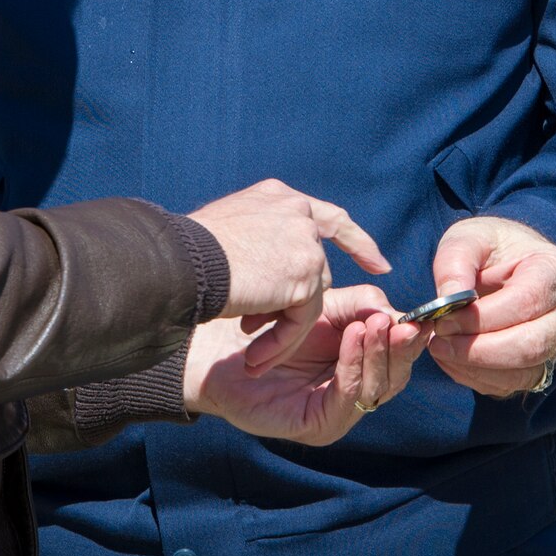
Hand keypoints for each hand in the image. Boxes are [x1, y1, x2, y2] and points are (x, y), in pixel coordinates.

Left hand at [184, 285, 428, 445]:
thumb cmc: (274, 327)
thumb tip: (398, 313)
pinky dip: (353, 364)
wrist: (223, 350)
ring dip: (379, 353)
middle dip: (401, 349)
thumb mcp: (328, 309)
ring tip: (377, 324)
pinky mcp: (319, 426)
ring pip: (375, 388)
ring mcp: (338, 415)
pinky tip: (353, 337)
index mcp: (362, 368)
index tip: (420, 317)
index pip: (398, 357)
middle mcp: (355, 396)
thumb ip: (363, 306)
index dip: (411, 338)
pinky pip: (346, 396)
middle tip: (404, 324)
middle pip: (394, 377)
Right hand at [188, 179, 390, 372]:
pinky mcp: (304, 277)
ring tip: (246, 343)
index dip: (356, 241)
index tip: (378, 264)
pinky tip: (254, 357)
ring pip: (310, 297)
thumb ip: (257, 239)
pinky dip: (279, 343)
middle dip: (301, 300)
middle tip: (266, 328)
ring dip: (280, 326)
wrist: (177, 262)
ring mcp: (304, 243)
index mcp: (277, 198)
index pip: (328, 217)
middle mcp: (296, 213)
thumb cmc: (181, 252)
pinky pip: (302, 320)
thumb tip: (267, 265)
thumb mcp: (225, 231)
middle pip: (318, 265)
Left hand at [427, 216, 555, 397]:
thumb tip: (446, 299)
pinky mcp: (536, 366)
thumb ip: (455, 262)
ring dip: (474, 368)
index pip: (526, 302)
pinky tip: (450, 358)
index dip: (482, 318)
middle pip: (531, 346)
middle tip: (438, 341)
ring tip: (439, 348)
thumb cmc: (490, 247)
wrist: (506, 262)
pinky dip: (475, 378)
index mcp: (553, 271)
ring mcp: (554, 343)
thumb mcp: (469, 237)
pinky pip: (509, 385)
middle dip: (478, 351)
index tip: (443, 319)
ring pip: (522, 374)